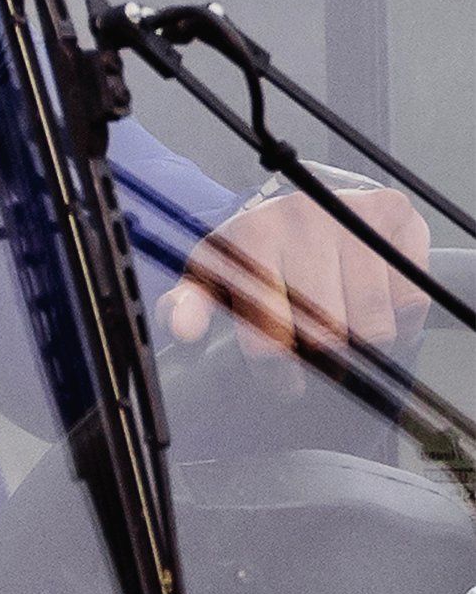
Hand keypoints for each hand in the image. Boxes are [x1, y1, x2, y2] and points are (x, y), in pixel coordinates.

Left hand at [162, 183, 428, 389]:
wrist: (305, 210)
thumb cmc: (256, 256)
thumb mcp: (213, 278)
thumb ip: (188, 306)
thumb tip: (183, 330)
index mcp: (252, 234)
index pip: (267, 325)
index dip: (276, 370)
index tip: (283, 383)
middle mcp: (302, 216)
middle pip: (326, 333)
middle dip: (322, 359)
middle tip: (318, 353)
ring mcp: (351, 212)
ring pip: (372, 324)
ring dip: (364, 344)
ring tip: (347, 332)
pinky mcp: (394, 214)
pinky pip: (410, 299)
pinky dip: (402, 321)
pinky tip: (378, 309)